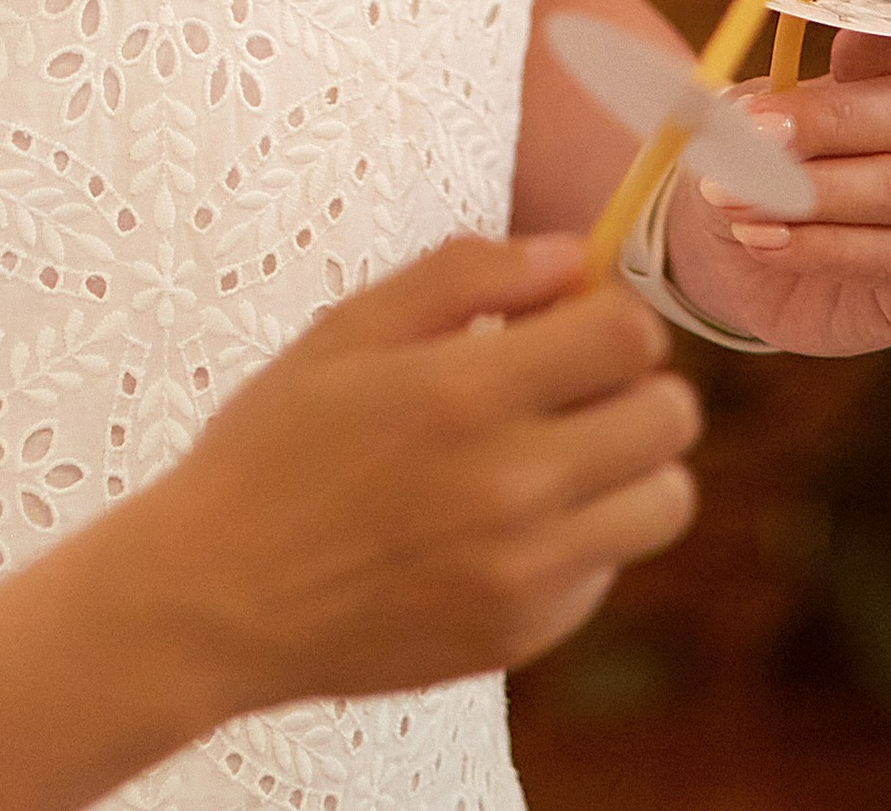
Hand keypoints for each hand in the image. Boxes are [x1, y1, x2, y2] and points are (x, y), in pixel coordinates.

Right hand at [119, 235, 698, 718]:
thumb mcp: (350, 329)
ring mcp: (525, 572)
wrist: (221, 594)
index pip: (627, 335)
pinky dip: (581, 537)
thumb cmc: (276, 443)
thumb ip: (466, 274)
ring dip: (631, 466)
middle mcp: (512, 487)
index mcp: (464, 393)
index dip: (615, 313)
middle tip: (577, 385)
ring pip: (664, 502)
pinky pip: (606, 570)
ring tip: (563, 454)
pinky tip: (509, 522)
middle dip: (637, 383)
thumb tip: (572, 254)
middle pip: (669, 418)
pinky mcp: (523, 635)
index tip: (575, 321)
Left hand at [665, 0, 890, 352]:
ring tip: (733, 196)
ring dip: (810, 191)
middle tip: (752, 134)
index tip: (837, 44)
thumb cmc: (784, 158)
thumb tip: (732, 109)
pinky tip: (762, 239)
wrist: (767, 260)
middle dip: (828, 121)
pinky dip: (817, 245)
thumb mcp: (765, 112)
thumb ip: (766, 96)